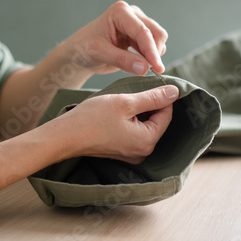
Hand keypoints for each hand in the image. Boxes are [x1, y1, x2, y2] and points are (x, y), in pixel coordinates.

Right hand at [56, 85, 178, 164]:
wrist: (65, 136)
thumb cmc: (92, 118)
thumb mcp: (125, 102)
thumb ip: (152, 97)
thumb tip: (175, 92)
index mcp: (147, 141)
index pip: (166, 114)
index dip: (160, 96)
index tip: (147, 85)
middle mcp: (143, 153)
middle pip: (156, 121)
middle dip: (148, 105)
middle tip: (131, 93)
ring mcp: (131, 155)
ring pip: (144, 126)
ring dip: (137, 112)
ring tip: (121, 103)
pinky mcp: (121, 153)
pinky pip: (133, 134)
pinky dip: (129, 121)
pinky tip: (115, 114)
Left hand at [59, 0, 167, 75]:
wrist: (78, 54)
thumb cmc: (83, 48)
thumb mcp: (99, 53)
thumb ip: (122, 60)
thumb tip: (145, 68)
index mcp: (120, 12)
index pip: (142, 31)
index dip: (151, 50)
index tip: (156, 67)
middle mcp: (132, 14)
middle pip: (156, 33)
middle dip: (154, 53)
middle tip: (151, 71)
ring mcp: (137, 24)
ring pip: (157, 40)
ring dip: (152, 55)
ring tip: (137, 67)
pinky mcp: (138, 36)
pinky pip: (153, 47)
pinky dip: (149, 58)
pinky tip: (137, 64)